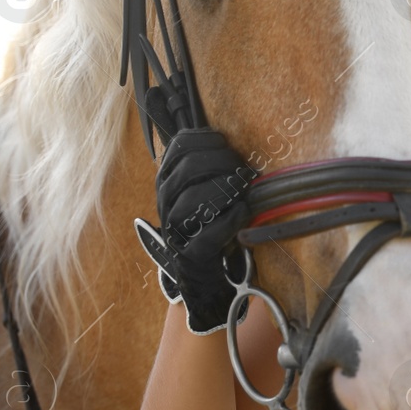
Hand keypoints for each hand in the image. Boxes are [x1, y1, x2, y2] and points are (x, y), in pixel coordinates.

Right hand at [137, 128, 257, 334]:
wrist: (203, 271)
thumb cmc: (209, 223)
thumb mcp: (205, 189)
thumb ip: (209, 165)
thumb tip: (227, 138)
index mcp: (168, 181)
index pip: (179, 146)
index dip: (206, 140)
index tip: (226, 144)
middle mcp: (166, 202)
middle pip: (188, 168)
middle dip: (222, 161)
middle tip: (242, 168)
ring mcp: (175, 228)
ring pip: (194, 198)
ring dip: (226, 188)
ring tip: (244, 188)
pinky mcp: (192, 252)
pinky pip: (211, 232)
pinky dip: (232, 219)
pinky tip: (244, 211)